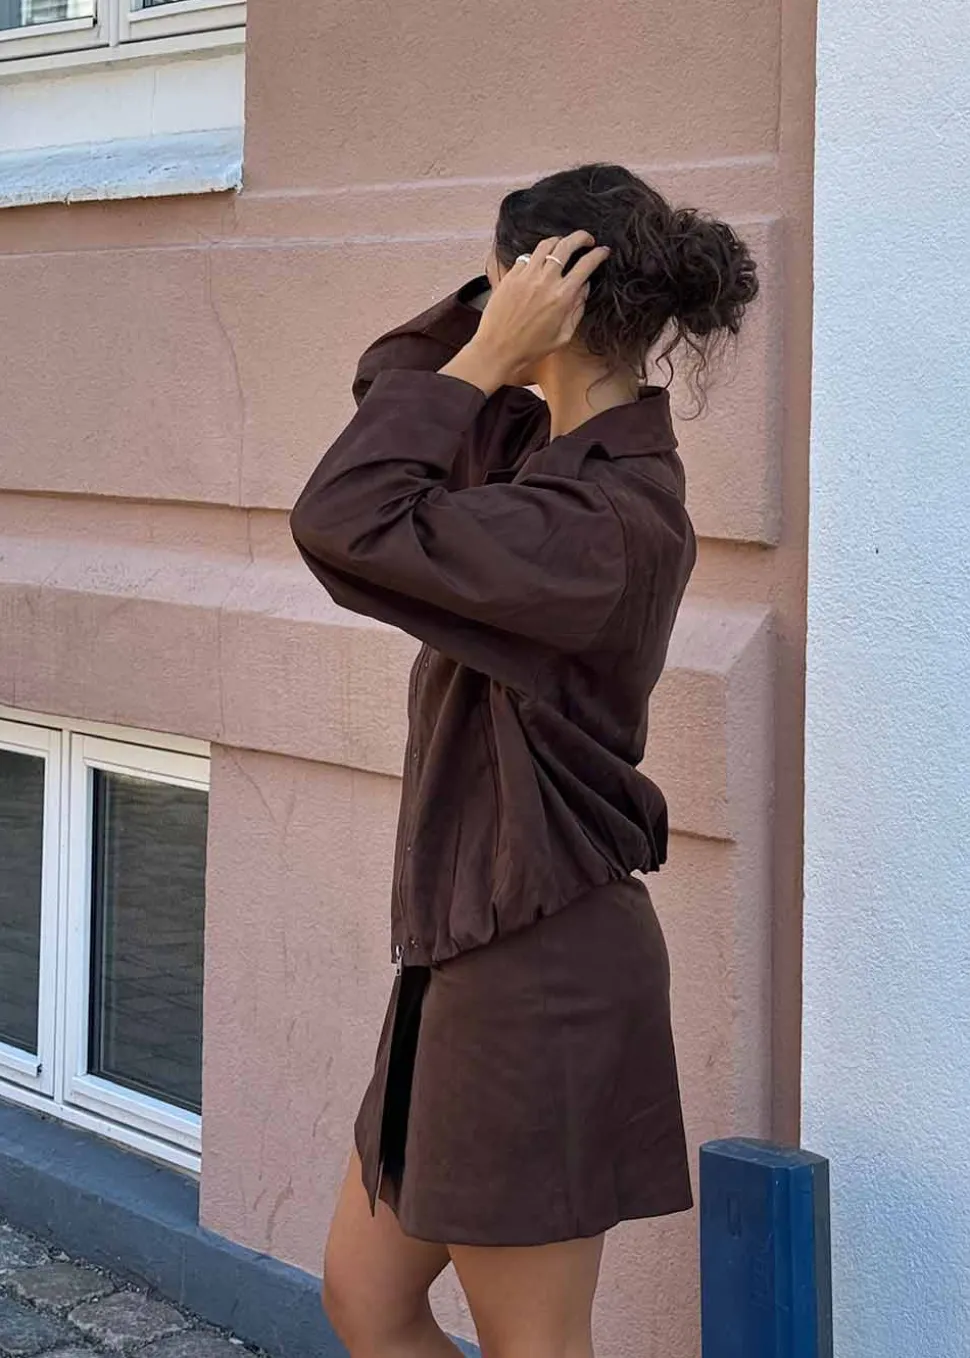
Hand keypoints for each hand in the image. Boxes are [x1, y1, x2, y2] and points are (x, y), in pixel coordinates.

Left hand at [442, 233, 609, 394]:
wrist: (498, 350)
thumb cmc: (531, 348)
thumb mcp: (563, 336)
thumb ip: (577, 310)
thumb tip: (584, 288)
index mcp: (562, 297)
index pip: (586, 265)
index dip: (598, 254)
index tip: (603, 251)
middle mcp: (545, 281)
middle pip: (567, 245)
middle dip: (581, 237)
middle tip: (587, 239)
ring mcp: (526, 276)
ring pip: (546, 245)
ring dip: (559, 241)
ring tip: (563, 244)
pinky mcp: (511, 276)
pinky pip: (526, 256)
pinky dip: (536, 255)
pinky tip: (539, 262)